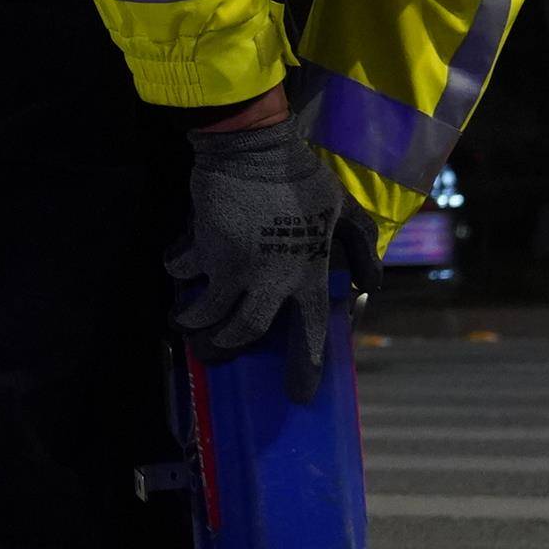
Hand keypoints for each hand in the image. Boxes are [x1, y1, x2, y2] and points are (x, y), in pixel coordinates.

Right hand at [170, 104, 345, 391]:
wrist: (251, 150)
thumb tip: (371, 286)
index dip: (305, 369)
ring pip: (207, 313)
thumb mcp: (342, 210)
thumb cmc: (300, 180)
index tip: (299, 397)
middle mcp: (269, 282)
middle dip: (223, 348)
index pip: (310, 334)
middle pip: (244, 332)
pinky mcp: (204, 251)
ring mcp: (233, 269)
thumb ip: (360, 247)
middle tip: (211, 353)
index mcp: (306, 276)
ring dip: (193, 322)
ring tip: (185, 323)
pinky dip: (178, 271)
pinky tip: (176, 269)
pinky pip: (184, 271)